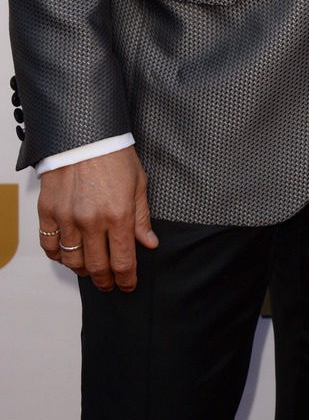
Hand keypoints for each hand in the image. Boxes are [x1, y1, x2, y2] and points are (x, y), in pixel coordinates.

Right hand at [37, 147, 157, 291]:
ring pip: (72, 261)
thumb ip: (141, 217)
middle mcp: (91, 221)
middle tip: (110, 283)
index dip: (126, 279)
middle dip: (106, 280)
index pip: (123, 261)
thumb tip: (149, 243)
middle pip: (97, 267)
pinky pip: (50, 246)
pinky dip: (59, 256)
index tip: (128, 285)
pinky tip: (68, 255)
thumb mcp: (138, 183)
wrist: (84, 135)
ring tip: (91, 270)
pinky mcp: (48, 212)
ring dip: (83, 271)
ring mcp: (67, 218)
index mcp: (118, 215)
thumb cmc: (114, 155)